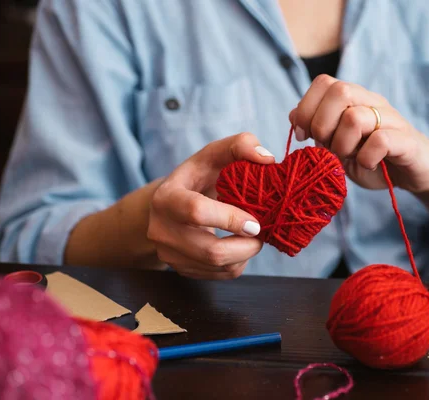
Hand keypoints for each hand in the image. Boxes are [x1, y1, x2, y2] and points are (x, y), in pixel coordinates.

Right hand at [147, 133, 274, 278]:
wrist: (174, 205)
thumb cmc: (199, 177)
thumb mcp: (214, 155)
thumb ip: (240, 145)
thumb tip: (267, 158)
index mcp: (166, 198)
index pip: (196, 211)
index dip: (231, 219)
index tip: (255, 222)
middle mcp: (161, 230)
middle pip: (210, 251)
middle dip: (245, 246)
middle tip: (261, 233)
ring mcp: (170, 254)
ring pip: (218, 266)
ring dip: (245, 254)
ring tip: (253, 237)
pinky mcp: (182, 270)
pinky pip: (220, 276)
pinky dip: (238, 263)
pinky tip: (240, 246)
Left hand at [289, 74, 428, 192]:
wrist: (416, 172)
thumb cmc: (374, 158)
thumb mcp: (338, 146)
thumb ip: (318, 130)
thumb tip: (294, 116)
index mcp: (354, 99)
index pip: (323, 82)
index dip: (306, 108)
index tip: (304, 137)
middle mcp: (372, 102)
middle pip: (339, 91)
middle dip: (322, 124)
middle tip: (327, 147)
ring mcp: (391, 119)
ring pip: (356, 117)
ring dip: (343, 145)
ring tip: (348, 158)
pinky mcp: (407, 141)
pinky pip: (381, 140)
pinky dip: (366, 158)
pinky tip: (368, 165)